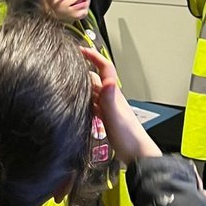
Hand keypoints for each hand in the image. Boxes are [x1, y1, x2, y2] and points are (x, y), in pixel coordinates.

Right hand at [80, 47, 160, 163]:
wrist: (137, 155)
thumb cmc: (129, 139)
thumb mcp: (115, 117)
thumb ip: (110, 99)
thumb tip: (109, 80)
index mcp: (114, 94)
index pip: (105, 68)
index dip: (93, 56)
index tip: (81, 49)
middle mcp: (111, 98)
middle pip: (96, 77)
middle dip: (84, 67)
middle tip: (70, 62)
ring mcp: (108, 108)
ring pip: (93, 90)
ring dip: (83, 83)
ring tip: (69, 80)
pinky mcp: (105, 118)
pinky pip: (92, 103)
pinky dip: (84, 99)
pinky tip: (78, 103)